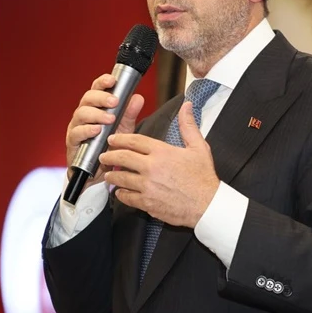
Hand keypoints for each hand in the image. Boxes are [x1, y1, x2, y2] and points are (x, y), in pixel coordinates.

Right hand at [65, 74, 145, 186]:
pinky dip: (87, 130)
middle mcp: (84, 115)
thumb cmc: (108, 147)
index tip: (112, 80)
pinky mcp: (72, 142)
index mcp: (95, 108)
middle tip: (115, 101)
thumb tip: (138, 97)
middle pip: (87, 98)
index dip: (102, 82)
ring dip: (96, 114)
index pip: (96, 89)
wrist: (99, 172)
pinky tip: (97, 130)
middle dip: (101, 97)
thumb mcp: (123, 129)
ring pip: (81, 114)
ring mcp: (76, 127)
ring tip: (109, 118)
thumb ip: (129, 114)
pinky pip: (76, 133)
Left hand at [100, 102, 219, 227]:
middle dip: (109, 156)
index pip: (134, 141)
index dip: (120, 139)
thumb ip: (188, 126)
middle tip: (104, 156)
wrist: (208, 205)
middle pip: (122, 157)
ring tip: (109, 175)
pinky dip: (121, 194)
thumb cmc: (204, 178)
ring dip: (112, 176)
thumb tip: (187, 106)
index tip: (112, 140)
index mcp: (162, 152)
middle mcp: (152, 167)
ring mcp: (148, 186)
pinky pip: (127, 197)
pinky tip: (120, 192)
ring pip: (121, 178)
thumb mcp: (199, 147)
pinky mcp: (147, 203)